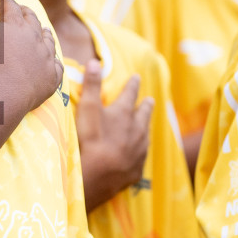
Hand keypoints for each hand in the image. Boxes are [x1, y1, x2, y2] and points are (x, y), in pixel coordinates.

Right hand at [0, 0, 60, 115]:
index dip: (3, 0)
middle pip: (32, 20)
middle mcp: (35, 37)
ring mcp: (45, 58)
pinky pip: (56, 67)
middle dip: (26, 13)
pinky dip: (54, 62)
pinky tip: (52, 62)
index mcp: (16, 24)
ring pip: (48, 40)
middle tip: (21, 10)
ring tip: (43, 30)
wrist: (3, 93)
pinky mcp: (51, 78)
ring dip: (44, 34)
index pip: (10, 5)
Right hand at [77, 66, 153, 210]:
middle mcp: (137, 129)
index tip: (136, 77)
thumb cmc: (90, 139)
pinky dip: (139, 151)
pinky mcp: (136, 168)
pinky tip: (138, 153)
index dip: (132, 84)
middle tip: (150, 100)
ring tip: (145, 125)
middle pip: (145, 113)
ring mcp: (139, 150)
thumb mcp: (87, 108)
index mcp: (125, 112)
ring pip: (146, 134)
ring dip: (145, 127)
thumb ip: (92, 85)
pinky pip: (141, 156)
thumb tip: (95, 61)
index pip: (130, 93)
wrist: (97, 176)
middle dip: (146, 105)